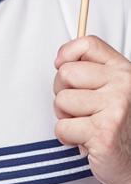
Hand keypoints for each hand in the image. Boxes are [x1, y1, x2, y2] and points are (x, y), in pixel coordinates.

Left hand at [53, 35, 130, 183]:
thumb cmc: (119, 127)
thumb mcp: (113, 90)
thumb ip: (92, 71)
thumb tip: (61, 59)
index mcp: (123, 71)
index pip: (88, 44)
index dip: (67, 54)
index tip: (61, 65)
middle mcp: (123, 85)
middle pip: (66, 73)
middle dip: (63, 92)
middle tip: (78, 107)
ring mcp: (115, 108)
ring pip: (61, 100)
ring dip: (65, 117)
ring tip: (84, 124)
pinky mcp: (103, 132)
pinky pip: (62, 127)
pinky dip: (67, 137)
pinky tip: (85, 140)